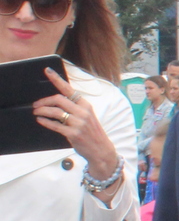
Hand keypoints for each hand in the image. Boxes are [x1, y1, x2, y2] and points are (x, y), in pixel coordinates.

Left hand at [35, 67, 119, 181]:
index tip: (47, 71)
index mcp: (85, 105)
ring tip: (36, 112)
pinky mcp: (74, 133)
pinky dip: (45, 122)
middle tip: (36, 105)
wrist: (101, 150)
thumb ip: (74, 108)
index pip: (69, 89)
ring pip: (55, 111)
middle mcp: (83, 112)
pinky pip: (55, 125)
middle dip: (44, 101)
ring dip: (42, 111)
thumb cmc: (92, 133)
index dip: (57, 79)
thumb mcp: (87, 117)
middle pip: (58, 99)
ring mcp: (79, 123)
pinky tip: (41, 120)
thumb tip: (56, 102)